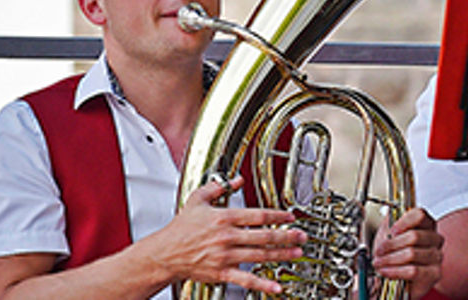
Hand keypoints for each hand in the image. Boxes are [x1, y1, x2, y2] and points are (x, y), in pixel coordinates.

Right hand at [142, 176, 306, 294]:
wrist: (166, 253)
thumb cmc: (181, 228)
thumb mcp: (197, 199)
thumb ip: (218, 187)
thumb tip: (237, 180)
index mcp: (224, 217)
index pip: (258, 215)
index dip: (278, 215)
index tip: (290, 216)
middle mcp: (227, 236)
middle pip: (264, 235)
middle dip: (286, 235)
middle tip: (301, 235)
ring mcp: (225, 256)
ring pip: (259, 255)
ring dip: (281, 255)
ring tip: (296, 253)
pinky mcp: (222, 273)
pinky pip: (246, 280)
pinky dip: (263, 284)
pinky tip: (276, 286)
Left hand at [372, 207, 443, 298]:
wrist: (394, 278)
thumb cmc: (393, 252)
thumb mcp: (388, 233)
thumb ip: (390, 223)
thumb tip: (389, 218)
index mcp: (426, 224)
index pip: (420, 215)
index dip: (404, 222)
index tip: (391, 231)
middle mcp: (435, 238)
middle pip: (414, 236)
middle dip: (391, 244)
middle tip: (378, 251)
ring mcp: (437, 256)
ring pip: (412, 254)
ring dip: (390, 259)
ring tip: (378, 263)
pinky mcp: (434, 273)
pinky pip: (413, 271)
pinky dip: (395, 271)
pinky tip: (385, 271)